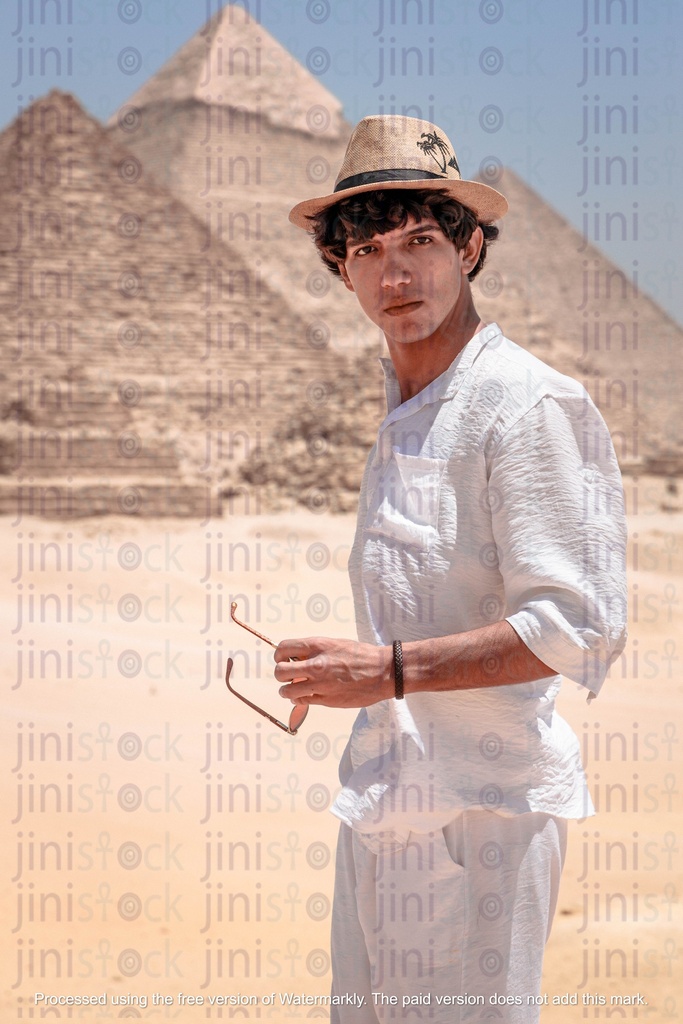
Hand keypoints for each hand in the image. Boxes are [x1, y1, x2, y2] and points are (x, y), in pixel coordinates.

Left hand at [273, 637, 392, 708]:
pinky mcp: (326, 700)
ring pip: (286, 690)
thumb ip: (314, 650)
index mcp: (317, 646)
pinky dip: (299, 699)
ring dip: (287, 690)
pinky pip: (301, 701)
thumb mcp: (335, 643)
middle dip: (281, 674)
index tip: (285, 659)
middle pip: (280, 671)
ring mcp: (320, 684)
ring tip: (294, 688)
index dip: (280, 655)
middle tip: (289, 675)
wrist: (383, 672)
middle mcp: (316, 664)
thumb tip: (295, 658)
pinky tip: (306, 695)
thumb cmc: (360, 655)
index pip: (282, 648)